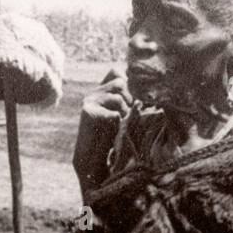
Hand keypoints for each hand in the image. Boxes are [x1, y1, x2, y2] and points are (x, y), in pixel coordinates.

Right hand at [74, 70, 131, 195]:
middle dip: (129, 100)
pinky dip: (118, 123)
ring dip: (125, 112)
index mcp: (99, 91)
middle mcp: (92, 93)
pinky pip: (115, 113)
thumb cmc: (109, 139)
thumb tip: (144, 92)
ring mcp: (89, 101)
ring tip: (119, 125)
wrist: (91, 160)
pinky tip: (112, 131)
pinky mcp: (88, 112)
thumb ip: (127, 100)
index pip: (116, 72)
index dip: (127, 83)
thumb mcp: (120, 115)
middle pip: (120, 82)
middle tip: (125, 117)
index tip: (130, 101)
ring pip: (118, 97)